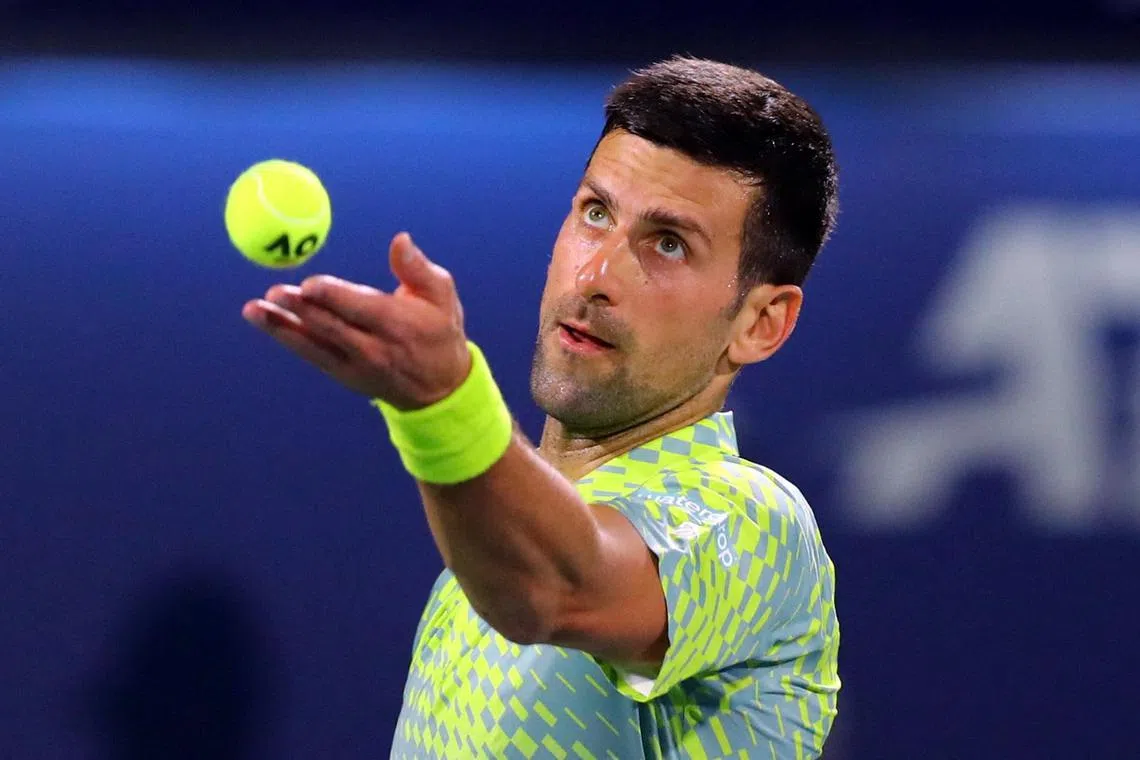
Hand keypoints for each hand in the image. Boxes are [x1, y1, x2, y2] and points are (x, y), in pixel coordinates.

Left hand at [242, 232, 471, 409]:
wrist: (440, 388)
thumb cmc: (439, 330)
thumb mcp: (442, 296)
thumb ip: (417, 268)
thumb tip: (399, 238)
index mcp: (399, 324)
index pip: (361, 309)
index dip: (334, 297)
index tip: (311, 284)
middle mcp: (374, 348)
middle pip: (332, 327)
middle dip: (301, 310)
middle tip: (274, 292)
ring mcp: (355, 366)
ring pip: (313, 344)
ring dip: (280, 327)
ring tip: (252, 309)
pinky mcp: (342, 374)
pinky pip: (311, 354)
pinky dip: (287, 337)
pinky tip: (265, 321)